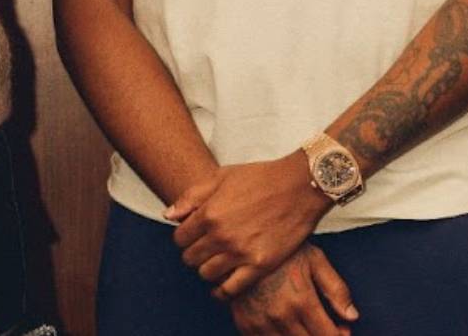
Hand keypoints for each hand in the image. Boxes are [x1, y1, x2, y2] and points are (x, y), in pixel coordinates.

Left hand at [169, 153, 331, 298]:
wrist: (300, 186)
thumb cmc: (261, 177)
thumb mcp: (221, 177)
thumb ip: (191, 197)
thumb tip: (168, 216)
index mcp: (209, 213)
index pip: (179, 238)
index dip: (184, 237)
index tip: (193, 236)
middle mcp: (221, 235)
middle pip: (190, 258)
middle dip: (193, 253)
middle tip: (205, 248)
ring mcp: (240, 252)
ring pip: (206, 274)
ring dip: (207, 269)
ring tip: (216, 261)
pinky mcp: (260, 265)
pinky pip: (231, 289)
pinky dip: (221, 291)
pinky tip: (222, 285)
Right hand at [229, 243, 357, 335]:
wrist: (241, 241)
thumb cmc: (281, 249)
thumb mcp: (314, 260)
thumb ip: (335, 289)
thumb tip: (352, 316)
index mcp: (301, 302)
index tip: (341, 330)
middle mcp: (281, 316)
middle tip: (325, 327)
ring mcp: (261, 323)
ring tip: (305, 326)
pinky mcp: (245, 324)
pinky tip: (286, 327)